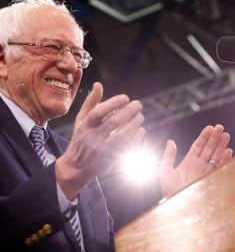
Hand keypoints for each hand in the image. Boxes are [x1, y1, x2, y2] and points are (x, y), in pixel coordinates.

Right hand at [55, 82, 144, 199]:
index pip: (99, 112)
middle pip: (113, 123)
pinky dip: (135, 139)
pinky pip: (126, 148)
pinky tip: (141, 130)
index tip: (125, 97)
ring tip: (140, 116)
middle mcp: (93, 137)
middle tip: (138, 104)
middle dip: (128, 112)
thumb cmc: (81, 138)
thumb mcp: (81, 120)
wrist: (77, 166)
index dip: (113, 103)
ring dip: (134, 125)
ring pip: (121, 136)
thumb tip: (98, 84)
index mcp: (85, 125)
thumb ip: (90, 102)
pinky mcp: (110, 159)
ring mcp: (102, 149)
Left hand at [158, 124, 231, 197]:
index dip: (204, 136)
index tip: (210, 127)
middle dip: (214, 138)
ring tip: (226, 134)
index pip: (198, 146)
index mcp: (188, 161)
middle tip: (220, 127)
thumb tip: (170, 141)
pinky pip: (220, 167)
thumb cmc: (169, 189)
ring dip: (221, 145)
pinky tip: (229, 150)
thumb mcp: (165, 170)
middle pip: (209, 148)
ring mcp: (206, 172)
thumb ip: (169, 155)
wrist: (177, 204)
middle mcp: (198, 165)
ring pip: (216, 155)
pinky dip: (225, 159)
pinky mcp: (211, 179)